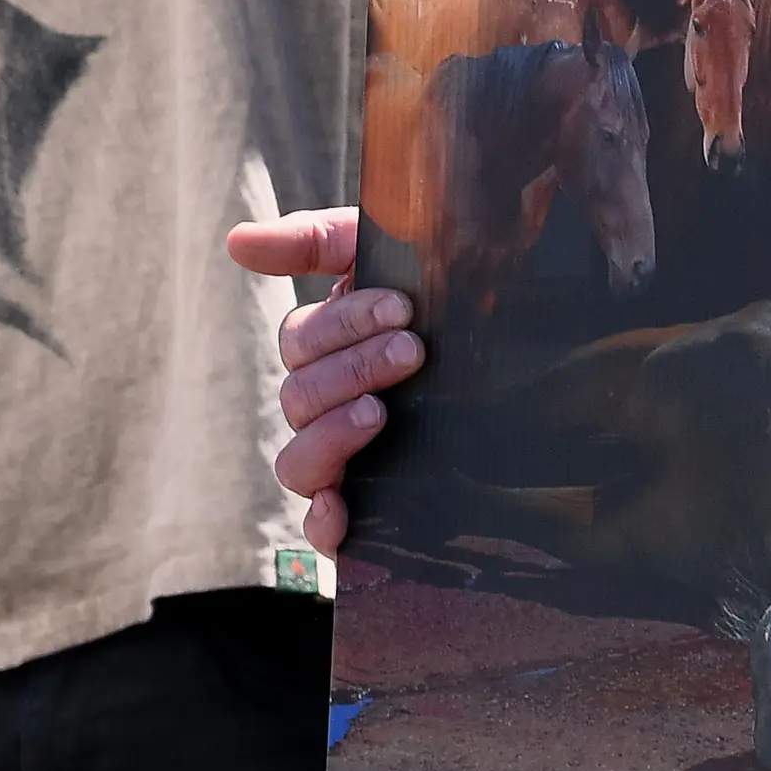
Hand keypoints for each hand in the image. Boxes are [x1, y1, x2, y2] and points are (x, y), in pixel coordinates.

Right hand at [225, 205, 419, 554]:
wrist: (535, 359)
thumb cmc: (451, 296)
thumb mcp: (394, 255)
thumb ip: (319, 241)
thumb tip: (236, 241)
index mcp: (327, 349)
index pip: (301, 340)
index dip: (343, 323)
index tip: (403, 307)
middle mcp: (326, 407)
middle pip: (300, 396)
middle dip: (353, 368)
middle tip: (413, 350)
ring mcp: (344, 460)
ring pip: (297, 461)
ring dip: (331, 435)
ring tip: (380, 412)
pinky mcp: (370, 509)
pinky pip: (321, 528)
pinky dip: (323, 522)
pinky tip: (341, 508)